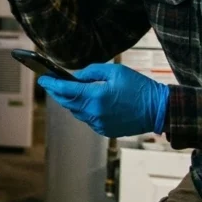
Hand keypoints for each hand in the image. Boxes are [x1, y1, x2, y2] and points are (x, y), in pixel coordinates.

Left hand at [38, 63, 168, 137]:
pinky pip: (87, 119)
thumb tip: (75, 77)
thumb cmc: (139, 88)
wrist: (158, 109)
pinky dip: (83, 110)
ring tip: (69, 90)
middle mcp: (94, 112)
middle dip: (57, 92)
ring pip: (76, 112)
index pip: (65, 90)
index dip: (51, 84)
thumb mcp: (115, 72)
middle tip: (50, 83)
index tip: (42, 79)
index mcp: (96, 96)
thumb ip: (91, 72)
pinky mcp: (104, 130)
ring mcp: (99, 123)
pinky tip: (87, 102)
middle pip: (66, 102)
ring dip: (71, 101)